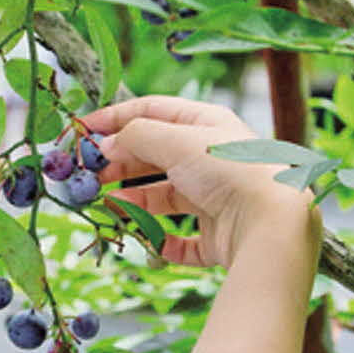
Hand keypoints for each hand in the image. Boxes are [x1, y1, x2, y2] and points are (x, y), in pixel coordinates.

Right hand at [76, 94, 316, 268]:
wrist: (272, 223)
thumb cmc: (228, 169)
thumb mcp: (175, 139)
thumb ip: (134, 137)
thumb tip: (106, 146)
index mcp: (208, 124)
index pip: (152, 111)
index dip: (114, 118)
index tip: (81, 131)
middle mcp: (214, 158)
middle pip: (156, 156)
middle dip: (120, 163)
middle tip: (88, 175)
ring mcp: (218, 198)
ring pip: (166, 197)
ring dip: (135, 201)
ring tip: (109, 205)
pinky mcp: (221, 236)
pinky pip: (185, 241)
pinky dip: (163, 241)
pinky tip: (147, 240)